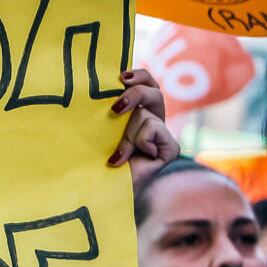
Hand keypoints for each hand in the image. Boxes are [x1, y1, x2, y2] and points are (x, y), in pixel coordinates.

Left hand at [108, 68, 178, 184]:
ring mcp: (162, 134)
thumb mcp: (100, 129)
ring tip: (118, 153)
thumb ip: (106, 108)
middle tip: (116, 108)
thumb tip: (98, 84)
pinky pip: (155, 130)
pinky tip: (129, 160)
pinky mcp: (170, 148)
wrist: (104, 192)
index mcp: (137, 109)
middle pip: (153, 91)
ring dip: (128, 133)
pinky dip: (139, 142)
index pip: (146, 81)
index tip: (120, 77)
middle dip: (135, 94)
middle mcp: (152, 118)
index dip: (138, 75)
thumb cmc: (96, 161)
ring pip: (147, 114)